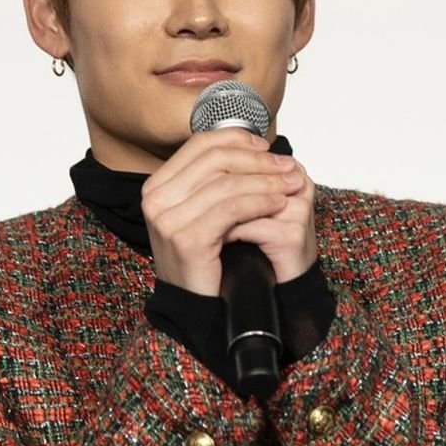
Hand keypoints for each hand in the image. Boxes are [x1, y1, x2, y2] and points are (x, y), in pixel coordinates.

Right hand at [142, 129, 317, 296]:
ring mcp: (168, 219)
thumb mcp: (204, 211)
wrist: (195, 306)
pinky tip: (278, 204)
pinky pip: (232, 209)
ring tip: (290, 185)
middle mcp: (155, 199)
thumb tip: (256, 146)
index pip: (200, 145)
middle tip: (286, 166)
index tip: (266, 147)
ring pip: (227, 183)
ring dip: (266, 181)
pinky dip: (260, 202)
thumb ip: (216, 179)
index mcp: (157, 186)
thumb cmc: (204, 259)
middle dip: (257, 160)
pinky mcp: (187, 239)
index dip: (237, 139)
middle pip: (215, 160)